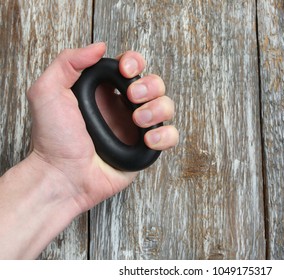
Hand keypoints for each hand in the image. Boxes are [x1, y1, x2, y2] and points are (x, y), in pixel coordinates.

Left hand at [26, 42, 177, 211]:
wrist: (63, 176)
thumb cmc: (53, 139)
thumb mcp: (47, 92)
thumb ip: (68, 62)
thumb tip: (99, 47)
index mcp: (104, 91)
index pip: (131, 66)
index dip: (135, 62)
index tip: (126, 70)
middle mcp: (124, 107)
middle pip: (154, 83)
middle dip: (149, 86)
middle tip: (132, 98)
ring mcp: (136, 128)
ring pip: (167, 106)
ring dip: (157, 109)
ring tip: (138, 121)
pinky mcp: (145, 149)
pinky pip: (170, 136)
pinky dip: (165, 135)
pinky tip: (148, 140)